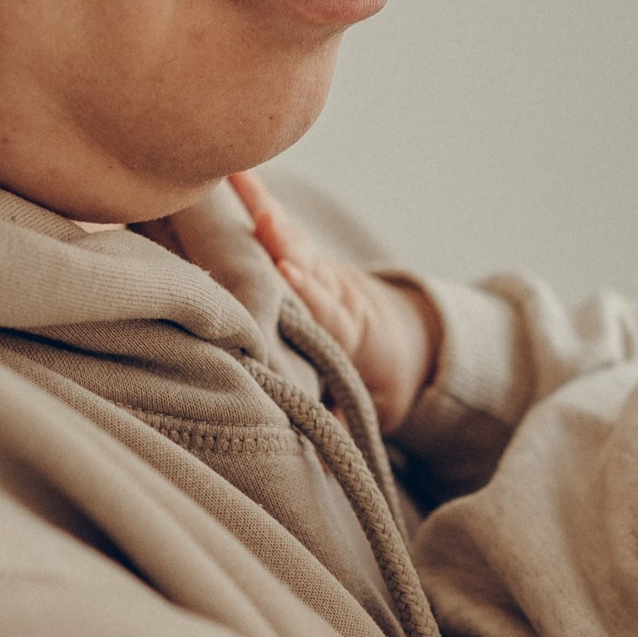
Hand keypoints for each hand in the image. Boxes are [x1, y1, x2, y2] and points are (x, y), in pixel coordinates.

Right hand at [232, 171, 439, 432]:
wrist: (403, 347)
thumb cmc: (374, 381)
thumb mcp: (366, 409)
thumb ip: (338, 424)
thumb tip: (316, 464)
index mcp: (344, 328)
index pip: (326, 309)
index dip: (310, 293)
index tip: (292, 275)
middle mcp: (329, 293)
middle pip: (307, 266)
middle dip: (287, 246)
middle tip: (269, 225)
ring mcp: (315, 271)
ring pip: (290, 240)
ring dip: (267, 213)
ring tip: (239, 182)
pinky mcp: (299, 257)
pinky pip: (275, 227)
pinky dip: (257, 200)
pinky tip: (233, 172)